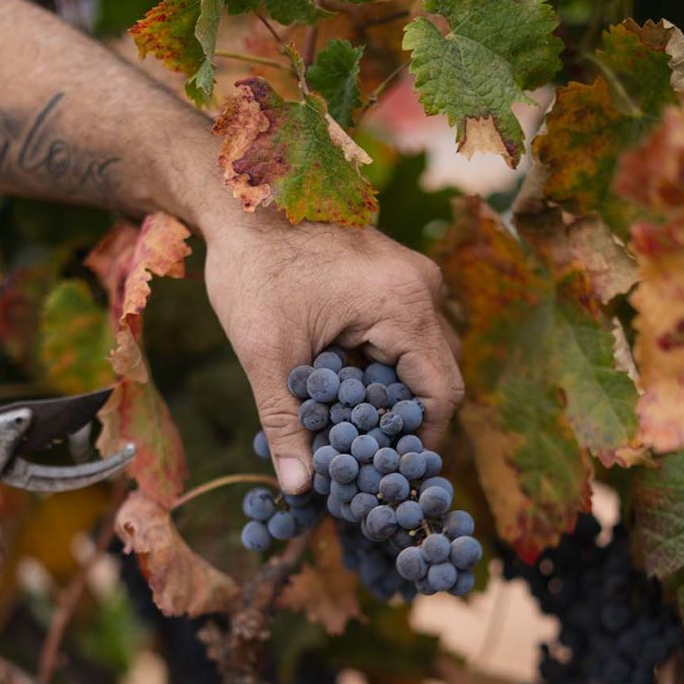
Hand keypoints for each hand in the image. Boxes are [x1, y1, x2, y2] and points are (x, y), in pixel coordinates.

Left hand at [204, 214, 463, 493]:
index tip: (389, 469)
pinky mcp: (392, 273)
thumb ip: (285, 423)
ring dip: (393, 391)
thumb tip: (298, 488)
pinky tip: (344, 384)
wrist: (241, 196)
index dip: (422, 439)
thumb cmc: (253, 267)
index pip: (442, 393)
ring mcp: (410, 275)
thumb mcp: (266, 354)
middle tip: (369, 454)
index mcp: (404, 306)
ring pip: (423, 354)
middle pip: (438, 375)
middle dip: (405, 420)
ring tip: (353, 424)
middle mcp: (422, 288)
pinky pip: (405, 330)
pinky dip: (383, 363)